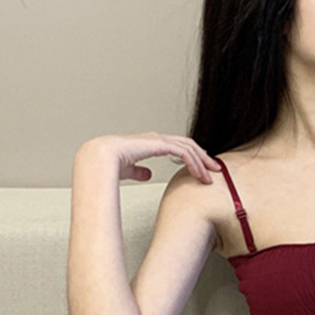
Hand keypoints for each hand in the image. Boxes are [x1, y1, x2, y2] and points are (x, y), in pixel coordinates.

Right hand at [78, 133, 221, 184]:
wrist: (99, 158)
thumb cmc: (108, 164)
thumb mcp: (129, 169)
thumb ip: (139, 170)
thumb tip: (147, 174)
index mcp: (150, 142)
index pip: (177, 146)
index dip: (192, 155)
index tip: (202, 168)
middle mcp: (156, 138)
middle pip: (187, 144)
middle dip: (203, 157)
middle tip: (215, 169)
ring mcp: (158, 139)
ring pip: (189, 147)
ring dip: (202, 162)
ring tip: (211, 176)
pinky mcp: (159, 144)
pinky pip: (183, 152)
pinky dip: (194, 163)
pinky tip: (200, 174)